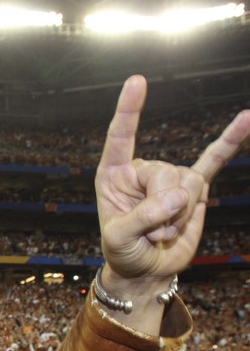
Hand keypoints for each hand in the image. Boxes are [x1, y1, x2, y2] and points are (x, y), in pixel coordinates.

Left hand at [96, 76, 249, 283]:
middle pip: (167, 172)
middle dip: (164, 209)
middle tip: (152, 233)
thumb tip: (179, 194)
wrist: (146, 270)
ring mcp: (170, 178)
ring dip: (181, 216)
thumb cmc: (124, 252)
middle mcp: (142, 171)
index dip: (129, 110)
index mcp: (113, 174)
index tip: (138, 80)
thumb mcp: (119, 239)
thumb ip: (142, 217)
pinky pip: (214, 161)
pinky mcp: (194, 188)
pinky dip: (229, 141)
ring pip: (189, 183)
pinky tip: (246, 119)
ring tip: (164, 233)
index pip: (121, 137)